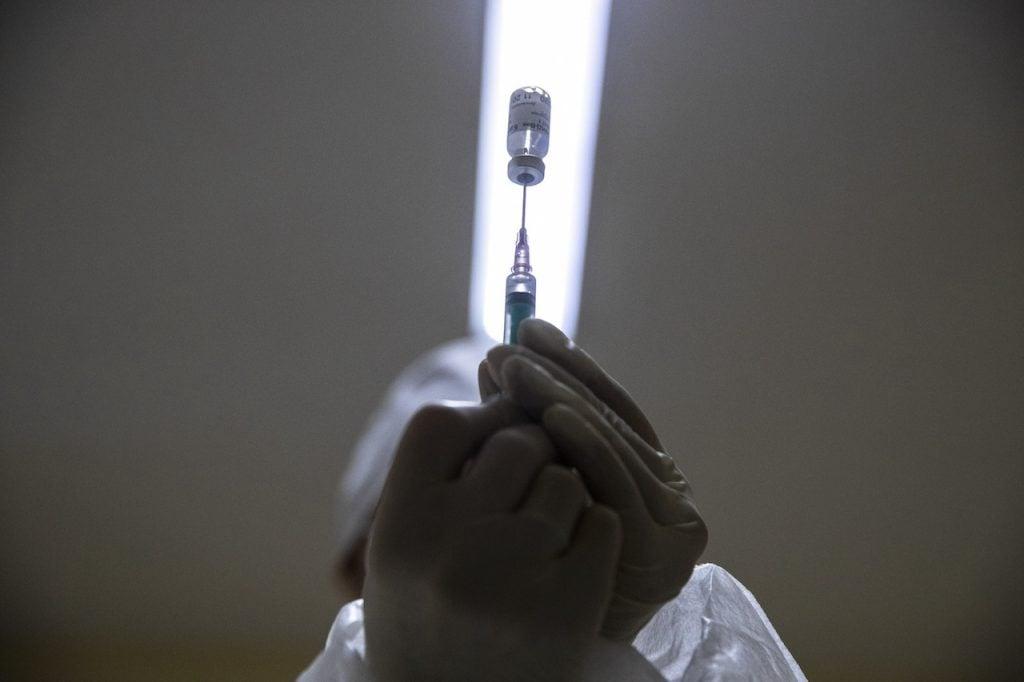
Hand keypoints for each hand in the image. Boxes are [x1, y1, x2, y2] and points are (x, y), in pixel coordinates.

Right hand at [363, 398, 623, 681]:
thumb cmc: (430, 611)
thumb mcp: (407, 544)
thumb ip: (443, 469)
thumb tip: (511, 375)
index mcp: (398, 524)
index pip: (441, 421)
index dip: (479, 414)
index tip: (499, 426)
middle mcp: (448, 547)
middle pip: (519, 440)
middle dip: (534, 450)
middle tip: (528, 485)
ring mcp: (512, 576)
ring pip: (566, 478)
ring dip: (563, 496)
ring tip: (538, 542)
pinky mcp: (568, 607)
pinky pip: (601, 523)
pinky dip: (592, 536)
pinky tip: (567, 569)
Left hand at [480, 319, 708, 641]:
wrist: (550, 661)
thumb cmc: (539, 579)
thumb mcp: (540, 498)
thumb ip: (534, 439)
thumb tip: (496, 365)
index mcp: (647, 477)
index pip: (609, 405)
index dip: (570, 363)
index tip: (529, 327)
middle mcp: (669, 494)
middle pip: (609, 417)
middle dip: (556, 376)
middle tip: (508, 346)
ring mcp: (671, 521)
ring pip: (610, 443)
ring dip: (560, 398)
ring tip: (516, 369)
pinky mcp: (661, 550)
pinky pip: (614, 485)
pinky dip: (585, 445)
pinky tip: (550, 416)